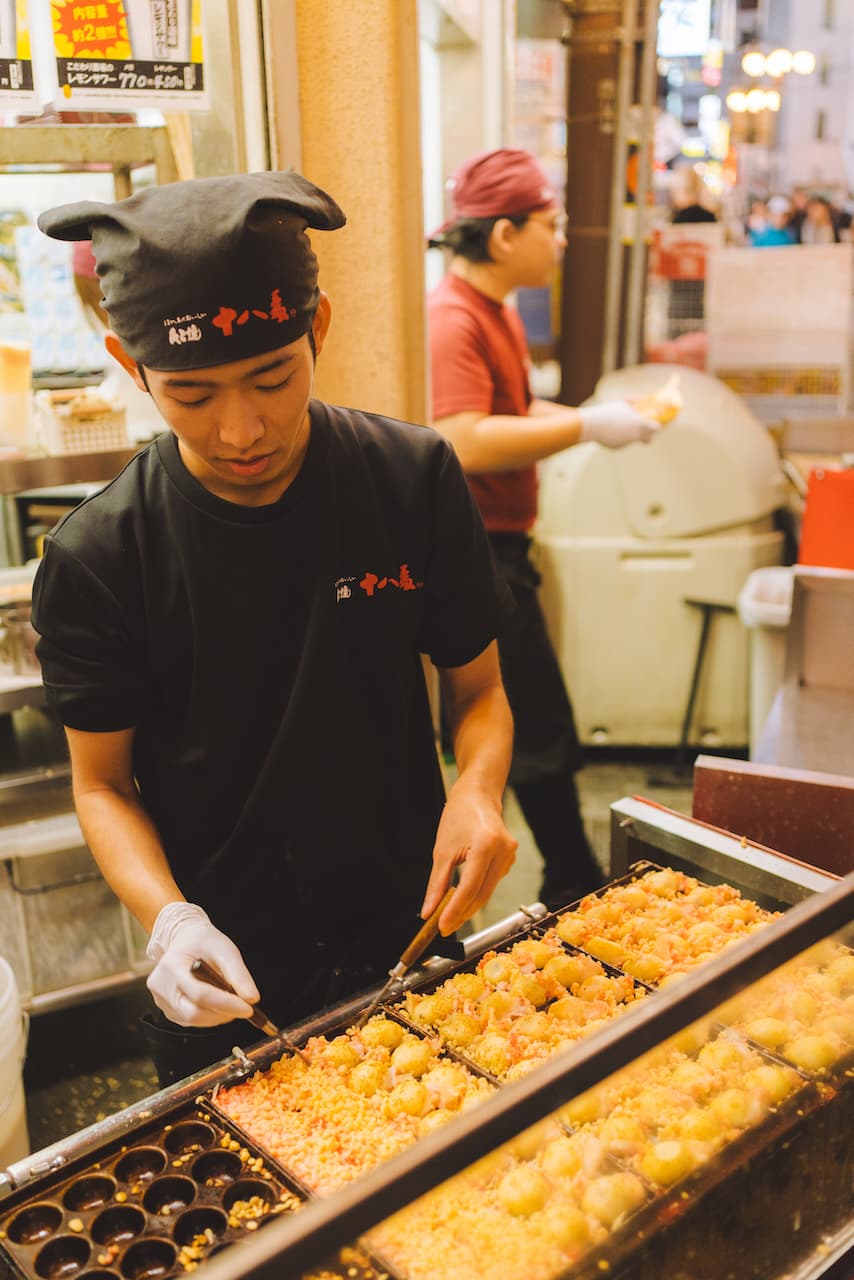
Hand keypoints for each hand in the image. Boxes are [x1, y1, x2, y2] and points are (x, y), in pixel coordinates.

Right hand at [146, 902, 259, 1027]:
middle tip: (243, 1006)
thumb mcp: (226, 950)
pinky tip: (215, 1001)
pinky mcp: (167, 1009)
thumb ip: (239, 975)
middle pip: (194, 1013)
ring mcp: (161, 1000)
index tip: (248, 1008)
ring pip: (193, 1020)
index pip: (200, 994)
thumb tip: (252, 999)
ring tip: (229, 998)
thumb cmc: (204, 942)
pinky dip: (208, 1015)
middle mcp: (161, 986)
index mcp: (172, 966)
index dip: (226, 1004)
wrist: (185, 939)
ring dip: (217, 1015)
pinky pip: (190, 1021)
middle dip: (223, 1013)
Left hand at [421, 778, 516, 935]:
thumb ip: (436, 884)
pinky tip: (463, 898)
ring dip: (469, 906)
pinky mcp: (510, 858)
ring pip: (488, 891)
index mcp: (486, 844)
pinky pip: (492, 882)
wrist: (478, 795)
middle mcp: (503, 851)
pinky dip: (477, 893)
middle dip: (462, 913)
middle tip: (444, 928)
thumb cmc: (458, 815)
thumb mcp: (442, 850)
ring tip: (449, 916)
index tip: (441, 927)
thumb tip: (429, 912)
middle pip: (482, 894)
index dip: (455, 911)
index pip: (470, 888)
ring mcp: (510, 855)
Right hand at [578, 399, 659, 448]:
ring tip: (617, 425)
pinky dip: (619, 437)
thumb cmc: (608, 411)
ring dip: (630, 434)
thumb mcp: (622, 403)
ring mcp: (626, 443)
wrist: (591, 425)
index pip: (656, 428)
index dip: (657, 426)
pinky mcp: (617, 448)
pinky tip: (609, 431)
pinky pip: (621, 442)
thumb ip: (635, 402)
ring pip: (633, 440)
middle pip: (649, 440)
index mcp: (639, 423)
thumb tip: (644, 399)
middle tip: (645, 430)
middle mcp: (635, 436)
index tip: (656, 423)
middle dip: (648, 436)